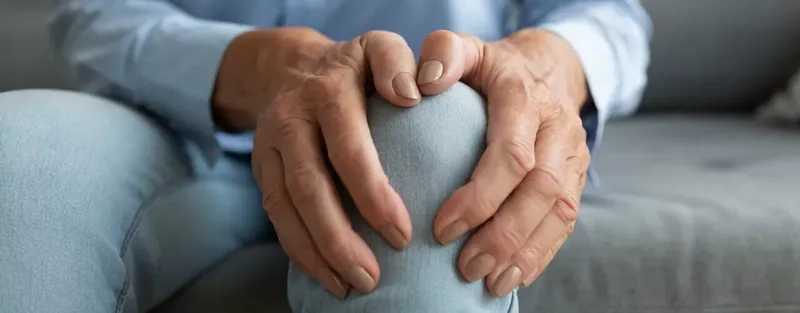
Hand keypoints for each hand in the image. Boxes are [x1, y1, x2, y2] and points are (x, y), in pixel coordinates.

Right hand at [214, 28, 421, 297]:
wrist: (288, 66)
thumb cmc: (352, 66)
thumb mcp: (378, 46)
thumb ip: (397, 63)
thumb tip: (412, 95)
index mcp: (327, 92)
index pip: (349, 150)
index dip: (373, 195)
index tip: (402, 234)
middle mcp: (292, 120)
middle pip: (310, 188)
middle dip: (340, 238)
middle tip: (372, 277)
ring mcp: (269, 146)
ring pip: (287, 208)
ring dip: (317, 254)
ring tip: (350, 287)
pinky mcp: (260, 168)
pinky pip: (275, 215)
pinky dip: (298, 250)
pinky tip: (325, 276)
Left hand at [417, 29, 591, 295]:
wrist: (550, 68)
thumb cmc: (493, 67)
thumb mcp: (467, 48)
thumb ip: (444, 53)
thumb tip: (423, 83)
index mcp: (525, 99)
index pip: (512, 154)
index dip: (480, 195)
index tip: (442, 227)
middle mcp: (556, 129)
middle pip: (541, 190)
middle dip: (503, 234)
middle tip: (464, 266)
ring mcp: (572, 156)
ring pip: (560, 211)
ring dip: (525, 252)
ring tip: (490, 282)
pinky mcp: (577, 178)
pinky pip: (568, 222)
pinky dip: (542, 254)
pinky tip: (514, 277)